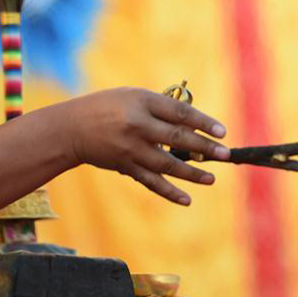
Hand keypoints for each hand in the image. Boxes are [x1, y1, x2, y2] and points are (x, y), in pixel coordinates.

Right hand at [64, 88, 229, 204]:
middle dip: (204, 147)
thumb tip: (195, 127)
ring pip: (167, 164)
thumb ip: (161, 108)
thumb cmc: (108, 107)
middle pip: (177, 138)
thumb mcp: (133, 97)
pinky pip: (150, 181)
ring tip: (211, 179)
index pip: (179, 112)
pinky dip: (169, 192)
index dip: (203, 122)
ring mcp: (130, 148)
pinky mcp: (125, 166)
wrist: (72, 128)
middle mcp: (137, 125)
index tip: (222, 132)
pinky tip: (186, 199)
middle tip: (225, 154)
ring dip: (191, 173)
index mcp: (142, 102)